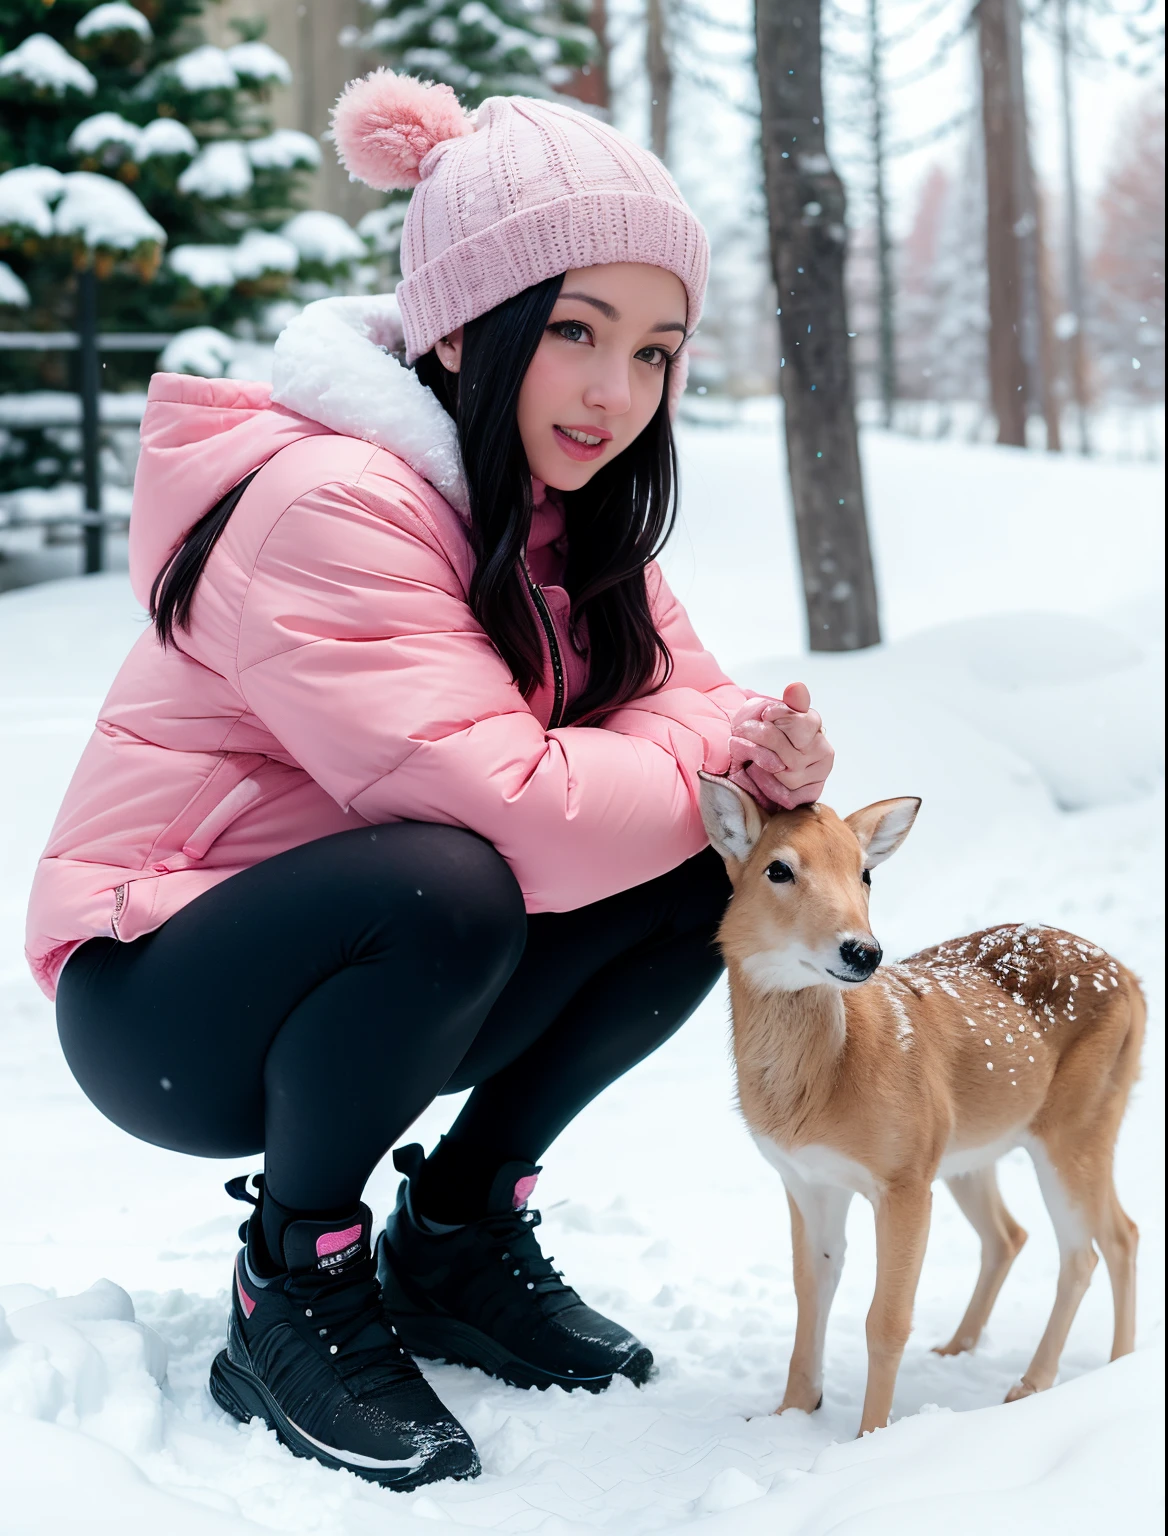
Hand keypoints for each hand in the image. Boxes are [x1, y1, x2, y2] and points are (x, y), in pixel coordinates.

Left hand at [727, 682, 834, 810]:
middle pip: (793, 750)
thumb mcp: (779, 715)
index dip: (782, 718)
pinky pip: (787, 795)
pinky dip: (767, 786)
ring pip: (789, 774)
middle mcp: (823, 752)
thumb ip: (790, 703)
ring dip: (760, 762)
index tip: (764, 714)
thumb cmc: (773, 735)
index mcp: (815, 727)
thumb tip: (796, 687)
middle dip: (764, 739)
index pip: (804, 724)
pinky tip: (754, 773)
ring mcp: (818, 776)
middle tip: (743, 730)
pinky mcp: (808, 795)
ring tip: (742, 749)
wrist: (766, 762)